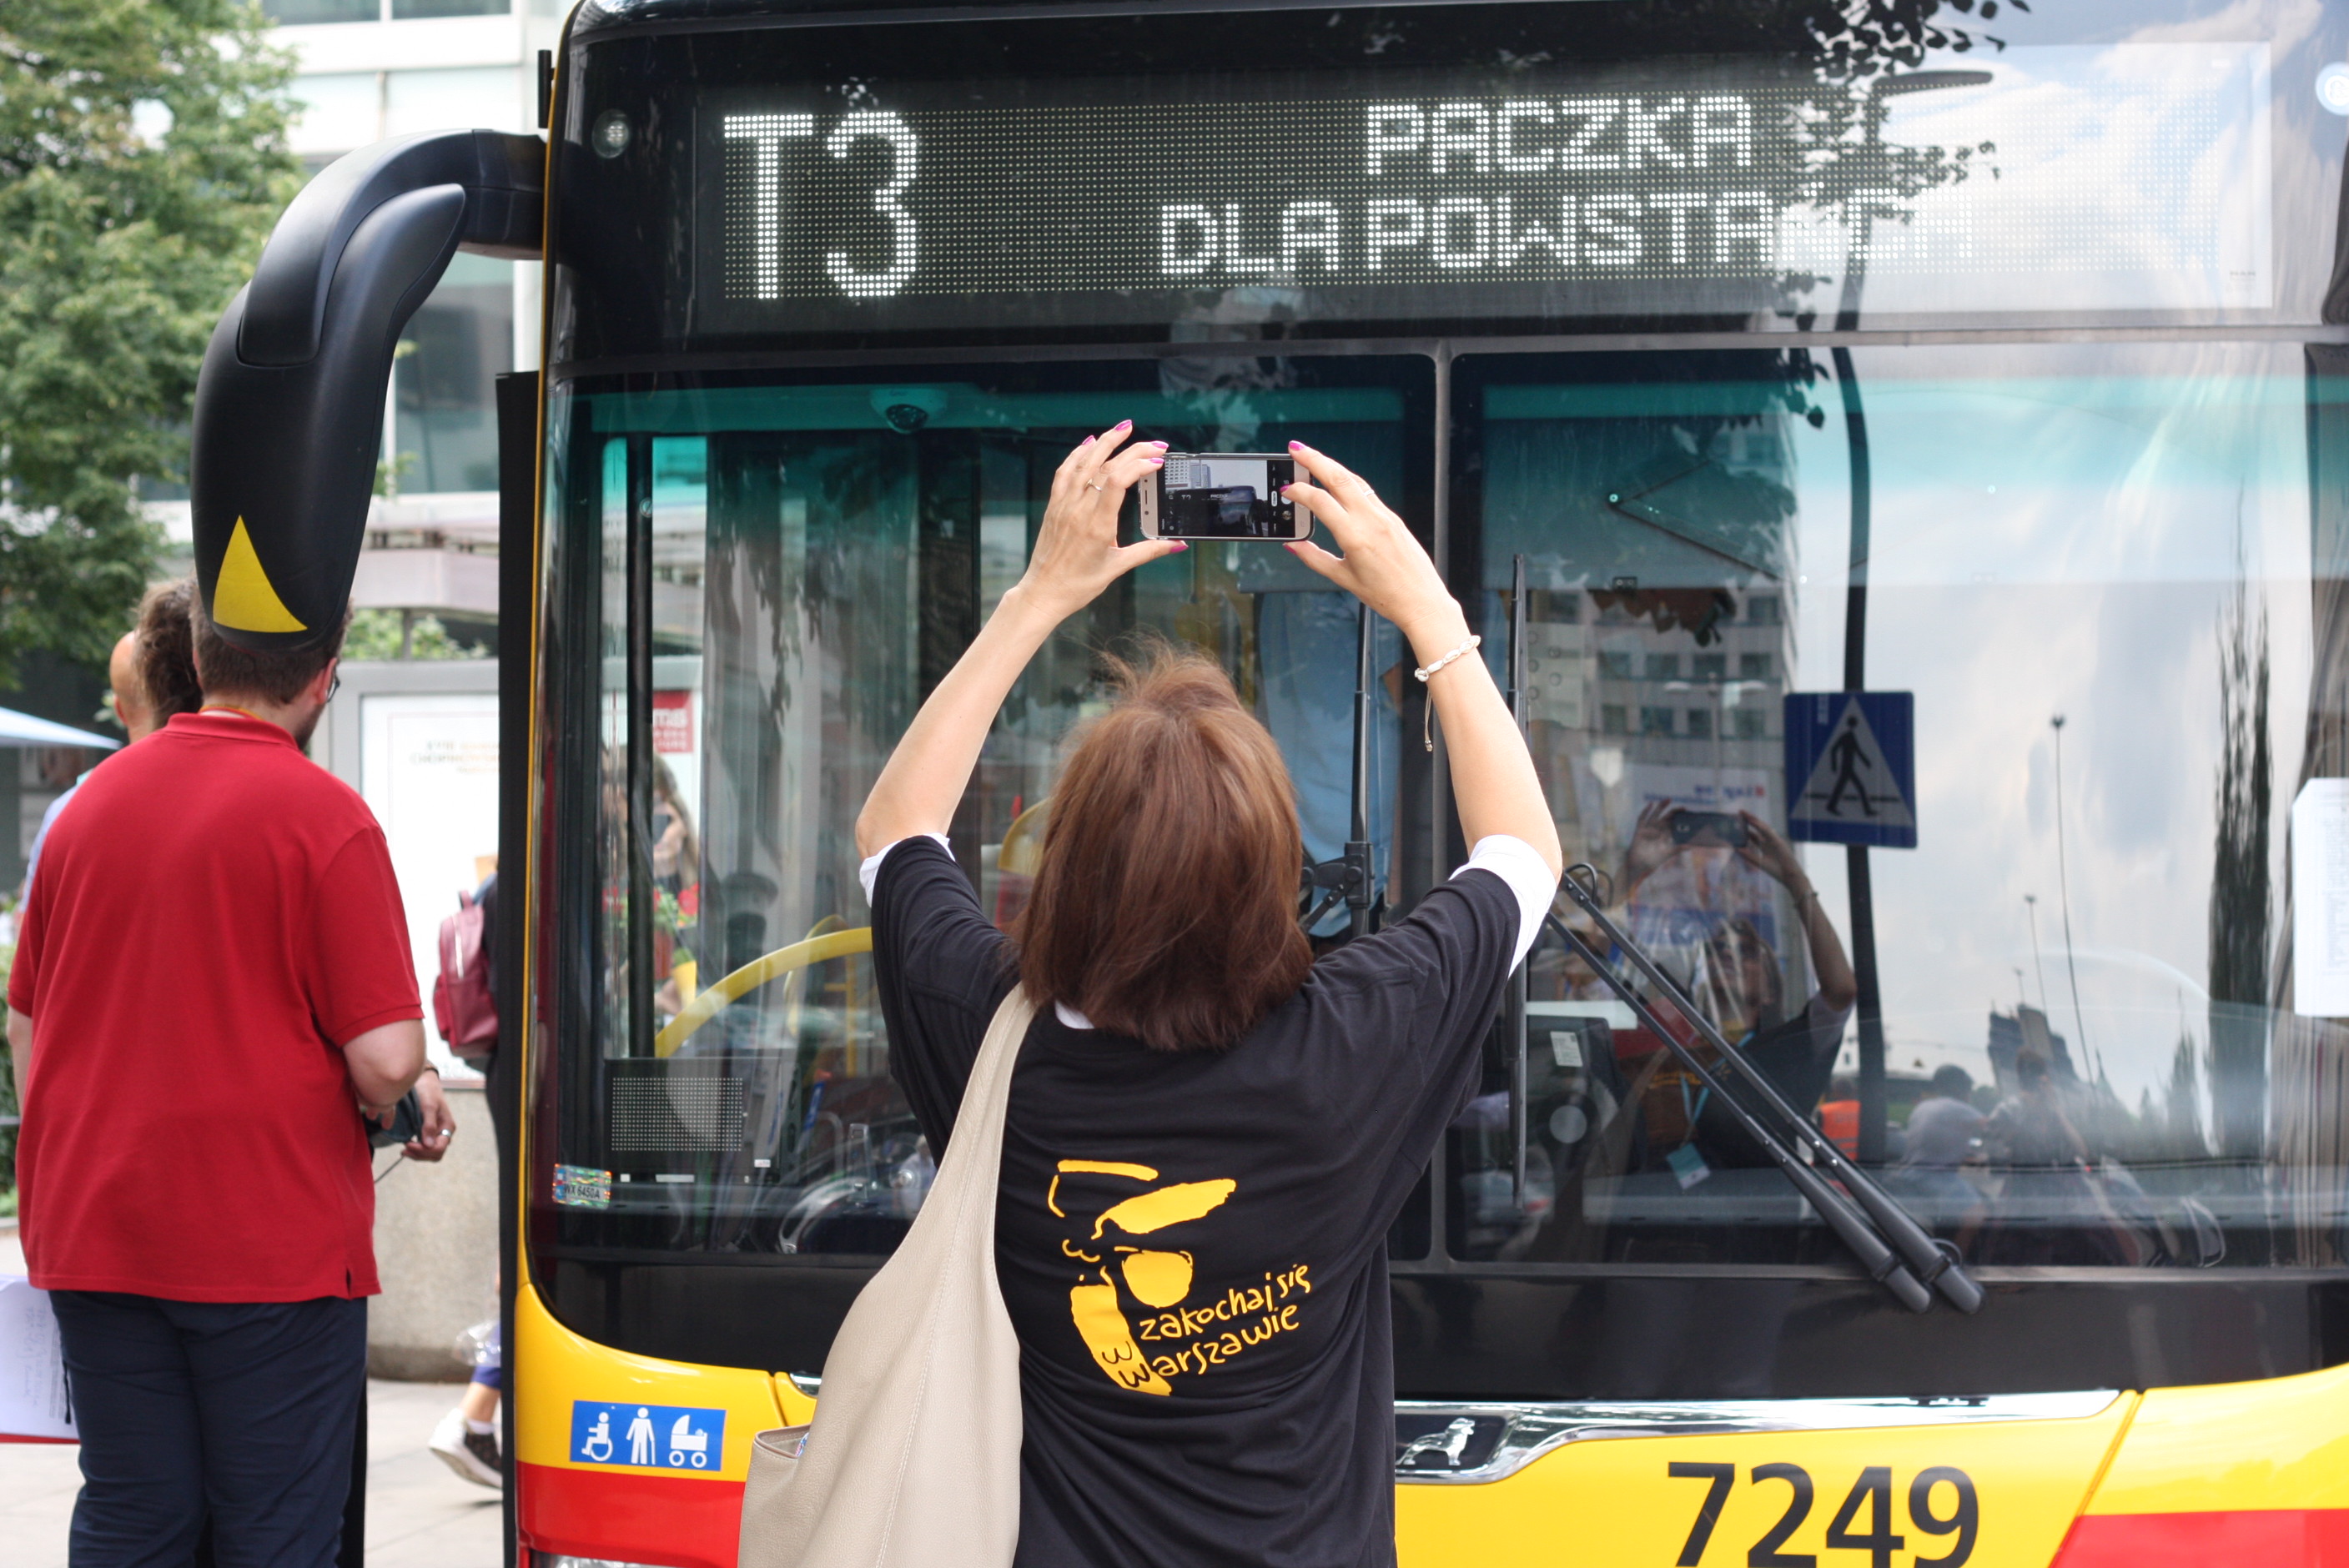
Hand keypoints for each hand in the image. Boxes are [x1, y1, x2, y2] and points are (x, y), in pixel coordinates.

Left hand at [405, 1070, 456, 1161]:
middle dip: (420, 1154)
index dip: (423, 1150)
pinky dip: (416, 1150)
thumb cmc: (428, 1091)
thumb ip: (429, 1125)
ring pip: (430, 1152)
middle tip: (403, 1150)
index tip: (408, 1144)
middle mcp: (443, 1132)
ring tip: (403, 1149)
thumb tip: (429, 1145)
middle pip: (435, 1154)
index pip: (439, 1148)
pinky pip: (425, 1147)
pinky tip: (407, 1145)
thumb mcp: (428, 1107)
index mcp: (447, 1127)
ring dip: (417, 1154)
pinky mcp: (428, 1131)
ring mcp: (436, 1132)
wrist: (424, 1081)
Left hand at [1016, 422, 1181, 620]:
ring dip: (1105, 442)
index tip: (1157, 461)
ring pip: (1084, 463)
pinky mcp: (1054, 506)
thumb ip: (1149, 551)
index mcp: (1097, 525)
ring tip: (1124, 428)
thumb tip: (1177, 544)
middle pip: (1106, 467)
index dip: (1139, 465)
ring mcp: (1064, 505)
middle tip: (1156, 444)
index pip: (1118, 482)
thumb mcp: (1118, 567)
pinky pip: (1065, 472)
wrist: (1043, 592)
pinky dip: (1077, 454)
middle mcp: (1079, 510)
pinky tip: (1089, 443)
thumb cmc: (1079, 584)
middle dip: (1133, 450)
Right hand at [1280, 442, 1458, 644]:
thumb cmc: (1386, 594)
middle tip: (1295, 449)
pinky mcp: (1393, 518)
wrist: (1422, 600)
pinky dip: (1348, 480)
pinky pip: (1367, 492)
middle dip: (1314, 459)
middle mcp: (1371, 520)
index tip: (1286, 491)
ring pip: (1354, 480)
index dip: (1299, 492)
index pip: (1321, 502)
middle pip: (1339, 478)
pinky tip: (1338, 480)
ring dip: (1332, 465)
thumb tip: (1294, 545)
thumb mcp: (1343, 578)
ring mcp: (1385, 516)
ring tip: (1313, 457)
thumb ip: (1314, 558)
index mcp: (1355, 537)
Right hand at [1623, 800, 1683, 890]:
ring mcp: (1648, 828)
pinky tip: (1650, 804)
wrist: (1640, 864)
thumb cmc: (1654, 859)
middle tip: (1683, 808)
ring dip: (1661, 806)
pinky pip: (1642, 818)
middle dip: (1674, 811)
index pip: (1674, 822)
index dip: (1680, 817)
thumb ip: (1679, 848)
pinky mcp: (1640, 829)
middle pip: (1666, 816)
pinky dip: (1645, 811)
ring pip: (1655, 814)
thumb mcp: (1668, 853)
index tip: (1687, 813)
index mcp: (1665, 834)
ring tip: (1668, 800)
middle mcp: (1657, 829)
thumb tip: (1691, 846)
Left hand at [1735, 810, 1805, 890]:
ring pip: (1763, 827)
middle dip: (1749, 820)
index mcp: (1765, 847)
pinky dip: (1760, 826)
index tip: (1736, 823)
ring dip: (1754, 820)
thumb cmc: (1777, 871)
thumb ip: (1749, 856)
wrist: (1790, 877)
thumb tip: (1737, 849)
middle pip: (1758, 828)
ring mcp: (1775, 840)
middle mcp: (1769, 842)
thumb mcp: (1759, 863)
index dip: (1746, 829)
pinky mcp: (1779, 842)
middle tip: (1740, 812)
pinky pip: (1768, 832)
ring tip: (1745, 814)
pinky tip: (1753, 821)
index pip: (1754, 835)